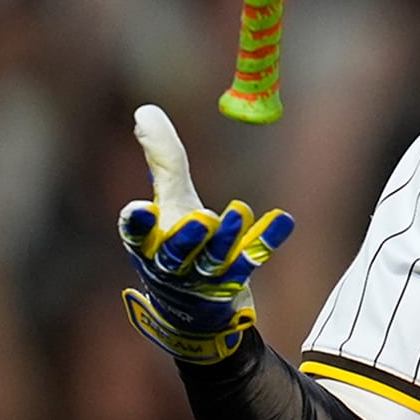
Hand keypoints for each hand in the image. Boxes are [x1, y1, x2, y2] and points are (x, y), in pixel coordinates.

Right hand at [117, 105, 294, 364]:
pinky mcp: (233, 285)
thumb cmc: (176, 243)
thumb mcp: (169, 200)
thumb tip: (145, 110)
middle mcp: (170, 265)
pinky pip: (250, 262)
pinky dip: (265, 241)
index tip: (141, 209)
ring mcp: (203, 280)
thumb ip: (161, 159)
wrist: (195, 310)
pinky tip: (283, 220)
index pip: (136, 235)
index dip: (138, 225)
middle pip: (175, 253)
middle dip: (185, 238)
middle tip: (200, 220)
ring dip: (226, 237)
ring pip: (213, 261)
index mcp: (147, 245)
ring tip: (239, 212)